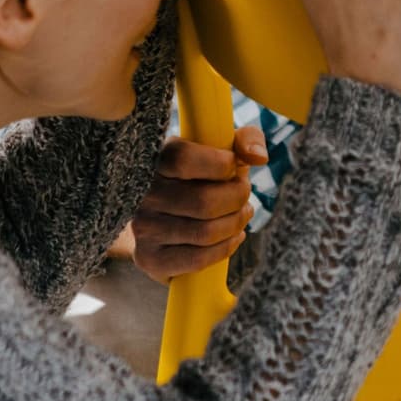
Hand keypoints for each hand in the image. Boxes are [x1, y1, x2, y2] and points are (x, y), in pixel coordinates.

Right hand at [130, 126, 267, 281]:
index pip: (184, 159)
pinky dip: (225, 248)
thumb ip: (244, 141)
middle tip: (244, 194)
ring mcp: (143, 227)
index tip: (234, 165)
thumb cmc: (198, 175)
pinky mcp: (148, 258)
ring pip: (205, 232)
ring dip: (236, 223)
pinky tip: (233, 236)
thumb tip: (258, 158)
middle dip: (237, 198)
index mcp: (154, 160)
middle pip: (204, 202)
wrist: (160, 216)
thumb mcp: (217, 148)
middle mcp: (143, 194)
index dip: (221, 164)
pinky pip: (198, 259)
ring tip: (242, 214)